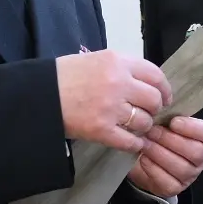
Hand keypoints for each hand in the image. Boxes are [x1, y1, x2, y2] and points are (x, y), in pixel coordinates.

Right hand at [56, 50, 171, 153]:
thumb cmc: (64, 76)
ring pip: (144, 121)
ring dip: (142, 126)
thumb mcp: (95, 59)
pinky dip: (135, 144)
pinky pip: (130, 141)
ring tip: (134, 127)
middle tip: (146, 113)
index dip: (164, 89)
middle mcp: (118, 83)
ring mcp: (111, 108)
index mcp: (117, 61)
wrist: (38, 95)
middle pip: (154, 99)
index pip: (155, 75)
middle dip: (154, 109)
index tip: (164, 97)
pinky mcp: (102, 130)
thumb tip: (145, 83)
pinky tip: (133, 142)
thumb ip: (121, 68)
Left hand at [127, 116, 202, 197]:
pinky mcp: (175, 188)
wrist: (146, 159)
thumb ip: (170, 116)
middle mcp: (202, 158)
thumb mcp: (167, 122)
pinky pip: (167, 181)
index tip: (174, 122)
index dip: (192, 128)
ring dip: (160, 153)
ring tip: (144, 143)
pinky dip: (153, 168)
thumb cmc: (160, 136)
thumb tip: (160, 108)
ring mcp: (190, 175)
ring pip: (181, 167)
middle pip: (196, 152)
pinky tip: (143, 158)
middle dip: (171, 140)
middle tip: (152, 131)